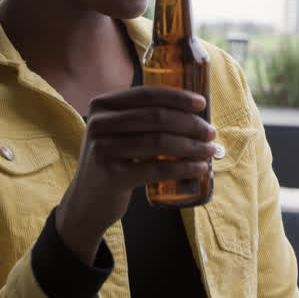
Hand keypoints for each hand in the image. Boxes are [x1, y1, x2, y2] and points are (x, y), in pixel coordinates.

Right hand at [55, 86, 215, 263]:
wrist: (87, 202)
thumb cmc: (114, 162)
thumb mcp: (118, 133)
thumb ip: (142, 118)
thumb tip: (194, 112)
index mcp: (102, 106)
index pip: (147, 94)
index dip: (178, 97)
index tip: (202, 104)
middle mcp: (99, 123)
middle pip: (157, 117)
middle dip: (191, 124)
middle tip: (211, 133)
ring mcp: (103, 149)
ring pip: (160, 142)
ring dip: (192, 146)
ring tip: (210, 150)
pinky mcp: (112, 175)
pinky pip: (157, 168)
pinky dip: (183, 168)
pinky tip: (199, 168)